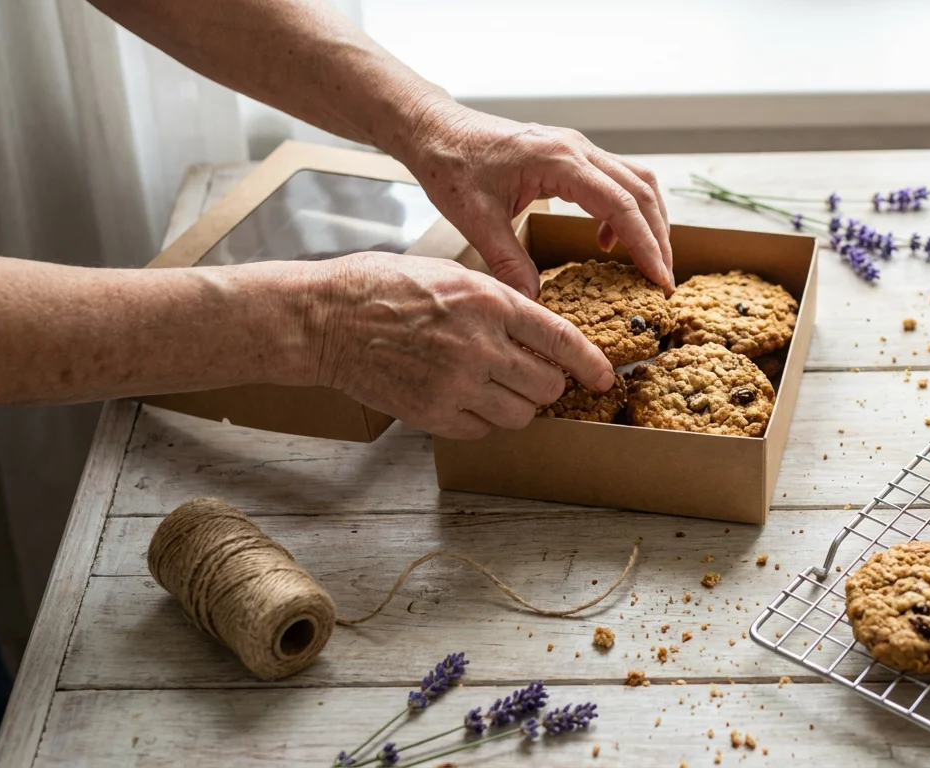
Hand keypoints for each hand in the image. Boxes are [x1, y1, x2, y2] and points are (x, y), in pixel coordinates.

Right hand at [316, 252, 613, 438]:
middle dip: (549, 383)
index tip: (604, 376)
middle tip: (534, 375)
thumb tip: (538, 330)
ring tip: (497, 386)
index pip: (561, 340)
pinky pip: (484, 430)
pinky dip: (485, 419)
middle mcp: (479, 346)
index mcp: (489, 303)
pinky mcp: (433, 414)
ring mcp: (456, 385)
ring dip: (519, 404)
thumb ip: (499, 302)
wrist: (326, 320)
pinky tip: (466, 397)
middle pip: (547, 385)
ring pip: (521, 414)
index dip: (591, 363)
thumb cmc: (384, 287)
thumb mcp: (453, 274)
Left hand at [395, 98, 672, 299]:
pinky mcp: (571, 153)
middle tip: (663, 278)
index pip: (621, 205)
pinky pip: (616, 179)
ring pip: (636, 181)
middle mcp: (577, 148)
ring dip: (649, 221)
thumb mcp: (475, 219)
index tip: (659, 279)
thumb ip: (507, 261)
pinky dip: (625, 211)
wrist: (435, 128)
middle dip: (659, 237)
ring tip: (649, 261)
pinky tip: (605, 241)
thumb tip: (534, 302)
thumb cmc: (451, 164)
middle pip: (641, 191)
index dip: (646, 244)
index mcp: (558, 161)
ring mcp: (577, 147)